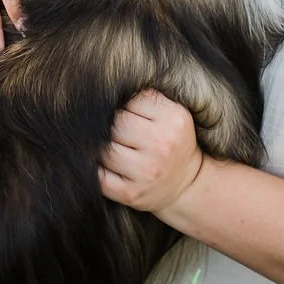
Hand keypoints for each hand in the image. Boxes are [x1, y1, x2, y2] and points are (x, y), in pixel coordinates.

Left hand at [98, 88, 205, 216]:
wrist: (187, 185)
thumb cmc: (173, 142)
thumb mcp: (172, 115)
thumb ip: (146, 100)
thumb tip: (106, 91)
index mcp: (174, 119)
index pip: (132, 100)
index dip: (125, 106)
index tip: (129, 114)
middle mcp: (162, 145)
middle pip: (116, 124)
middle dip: (112, 125)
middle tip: (117, 131)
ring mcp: (146, 172)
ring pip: (104, 149)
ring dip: (101, 147)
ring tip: (112, 147)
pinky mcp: (131, 193)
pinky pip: (99, 177)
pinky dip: (95, 169)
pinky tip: (104, 165)